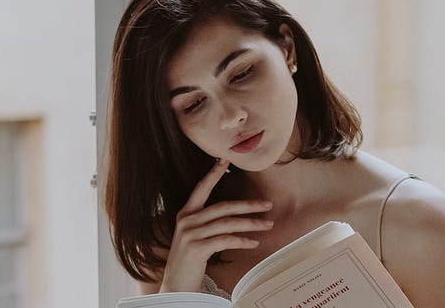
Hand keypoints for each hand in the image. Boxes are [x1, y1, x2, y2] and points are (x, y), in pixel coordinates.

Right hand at [159, 158, 274, 292]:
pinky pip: (226, 240)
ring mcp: (191, 234)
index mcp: (185, 214)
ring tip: (267, 225)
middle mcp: (186, 220)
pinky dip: (242, 241)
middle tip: (267, 205)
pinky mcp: (197, 248)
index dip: (213, 174)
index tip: (224, 159)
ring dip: (251, 224)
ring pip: (228, 223)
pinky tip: (254, 243)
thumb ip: (206, 224)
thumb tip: (233, 216)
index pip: (201, 188)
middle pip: (223, 207)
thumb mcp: (194, 237)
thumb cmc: (189, 261)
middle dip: (248, 205)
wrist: (176, 285)